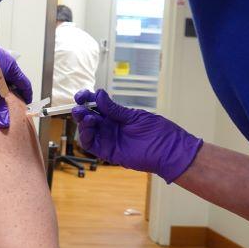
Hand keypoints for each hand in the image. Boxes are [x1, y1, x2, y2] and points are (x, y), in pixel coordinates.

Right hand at [72, 89, 202, 182]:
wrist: (168, 151)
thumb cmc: (157, 132)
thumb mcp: (134, 116)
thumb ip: (115, 109)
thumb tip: (99, 95)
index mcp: (116, 115)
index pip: (96, 105)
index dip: (87, 99)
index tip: (81, 96)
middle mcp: (109, 126)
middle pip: (88, 117)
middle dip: (81, 110)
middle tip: (80, 106)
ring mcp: (108, 139)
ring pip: (87, 130)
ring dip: (82, 123)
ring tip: (86, 117)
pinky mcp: (108, 152)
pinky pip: (91, 145)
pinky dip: (85, 136)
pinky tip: (88, 128)